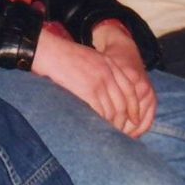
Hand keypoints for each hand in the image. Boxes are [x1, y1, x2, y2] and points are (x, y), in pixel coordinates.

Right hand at [31, 24, 145, 135]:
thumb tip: (106, 91)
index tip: (134, 119)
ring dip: (112, 124)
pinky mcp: (89, 90)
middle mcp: (108, 72)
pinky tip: (98, 127)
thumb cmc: (64, 55)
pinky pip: (101, 112)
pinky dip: (101, 122)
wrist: (50, 52)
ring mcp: (99, 81)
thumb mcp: (89, 57)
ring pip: (113, 110)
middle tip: (121, 131)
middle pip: (123, 102)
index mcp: (109, 63)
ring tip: (108, 132)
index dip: (134, 106)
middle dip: (125, 120)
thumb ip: (102, 70)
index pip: (130, 89)